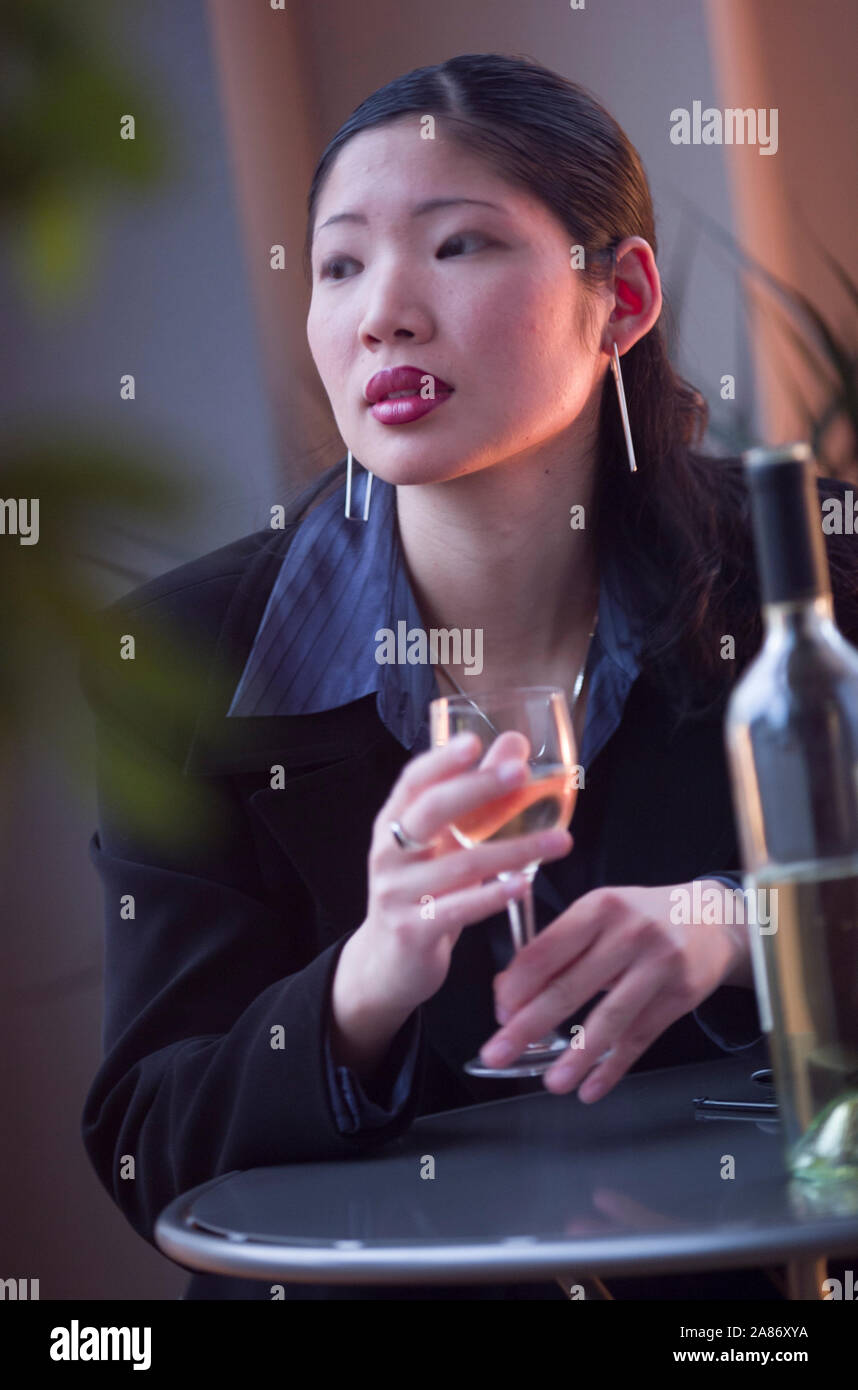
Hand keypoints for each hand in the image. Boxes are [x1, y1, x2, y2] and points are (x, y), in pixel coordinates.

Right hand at [333, 731, 572, 1033]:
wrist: (386, 964)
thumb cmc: (422, 892)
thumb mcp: (444, 844)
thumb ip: (478, 797)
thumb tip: (514, 744)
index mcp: (393, 823)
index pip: (413, 781)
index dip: (442, 760)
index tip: (474, 741)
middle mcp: (389, 852)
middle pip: (431, 811)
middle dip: (478, 789)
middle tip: (522, 773)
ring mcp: (397, 893)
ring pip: (460, 864)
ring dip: (513, 850)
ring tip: (559, 840)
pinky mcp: (412, 930)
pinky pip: (457, 910)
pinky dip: (492, 896)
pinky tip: (524, 885)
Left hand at [481, 880, 751, 1101]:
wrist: (710, 917)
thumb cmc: (641, 917)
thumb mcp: (598, 915)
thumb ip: (556, 949)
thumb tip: (507, 992)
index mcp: (598, 907)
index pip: (546, 951)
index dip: (517, 987)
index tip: (499, 1014)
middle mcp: (629, 932)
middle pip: (570, 987)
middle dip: (528, 1026)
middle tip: (498, 1054)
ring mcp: (658, 964)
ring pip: (609, 1019)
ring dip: (576, 1056)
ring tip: (552, 1083)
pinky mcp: (680, 995)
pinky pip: (640, 1038)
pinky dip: (614, 1066)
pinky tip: (592, 1087)